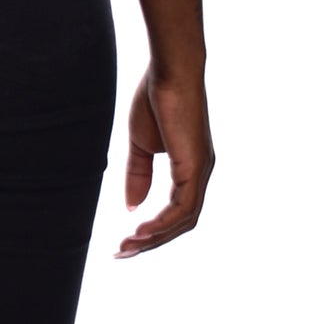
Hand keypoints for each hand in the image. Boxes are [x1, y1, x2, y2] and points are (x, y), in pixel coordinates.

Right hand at [117, 67, 212, 256]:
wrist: (169, 71)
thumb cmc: (156, 98)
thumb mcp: (141, 145)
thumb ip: (138, 175)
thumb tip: (132, 207)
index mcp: (190, 168)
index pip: (176, 211)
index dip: (152, 230)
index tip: (125, 240)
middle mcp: (200, 174)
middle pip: (181, 223)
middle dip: (151, 242)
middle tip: (122, 253)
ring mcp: (201, 171)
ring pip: (183, 221)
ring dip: (154, 238)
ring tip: (127, 246)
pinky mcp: (194, 166)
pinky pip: (182, 208)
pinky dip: (162, 224)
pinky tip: (140, 230)